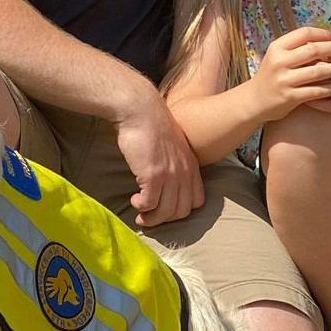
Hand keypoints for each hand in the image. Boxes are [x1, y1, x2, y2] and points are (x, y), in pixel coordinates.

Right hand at [115, 85, 203, 227]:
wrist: (140, 110)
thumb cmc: (151, 125)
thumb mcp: (172, 147)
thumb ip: (173, 165)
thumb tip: (163, 182)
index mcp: (191, 166)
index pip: (196, 201)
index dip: (180, 210)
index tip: (164, 208)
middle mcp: (184, 172)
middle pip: (181, 211)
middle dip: (164, 220)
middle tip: (148, 217)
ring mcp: (169, 174)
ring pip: (166, 211)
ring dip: (151, 218)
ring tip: (139, 214)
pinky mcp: (152, 175)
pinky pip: (149, 203)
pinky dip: (141, 207)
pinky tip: (134, 199)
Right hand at [248, 27, 330, 121]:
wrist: (252, 102)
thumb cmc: (270, 77)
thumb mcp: (276, 57)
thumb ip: (295, 49)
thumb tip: (326, 39)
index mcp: (277, 48)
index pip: (305, 33)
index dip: (324, 34)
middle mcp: (279, 62)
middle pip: (313, 50)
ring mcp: (283, 80)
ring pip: (317, 71)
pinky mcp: (288, 97)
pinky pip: (315, 91)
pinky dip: (330, 88)